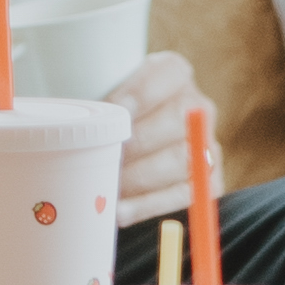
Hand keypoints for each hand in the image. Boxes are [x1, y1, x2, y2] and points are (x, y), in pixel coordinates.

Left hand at [111, 48, 212, 219]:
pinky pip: (184, 195)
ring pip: (182, 159)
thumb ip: (94, 106)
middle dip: (139, 142)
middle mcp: (197, 106)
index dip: (144, 92)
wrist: (128, 150)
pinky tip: (121, 212)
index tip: (117, 110)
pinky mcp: (210, 181)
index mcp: (173, 73)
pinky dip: (149, 206)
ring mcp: (207, 144)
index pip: (170, 72)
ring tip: (108, 188)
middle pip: (179, 119)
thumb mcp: (100, 99)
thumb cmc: (105, 121)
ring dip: (140, 178)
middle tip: (106, 157)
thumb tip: (74, 128)